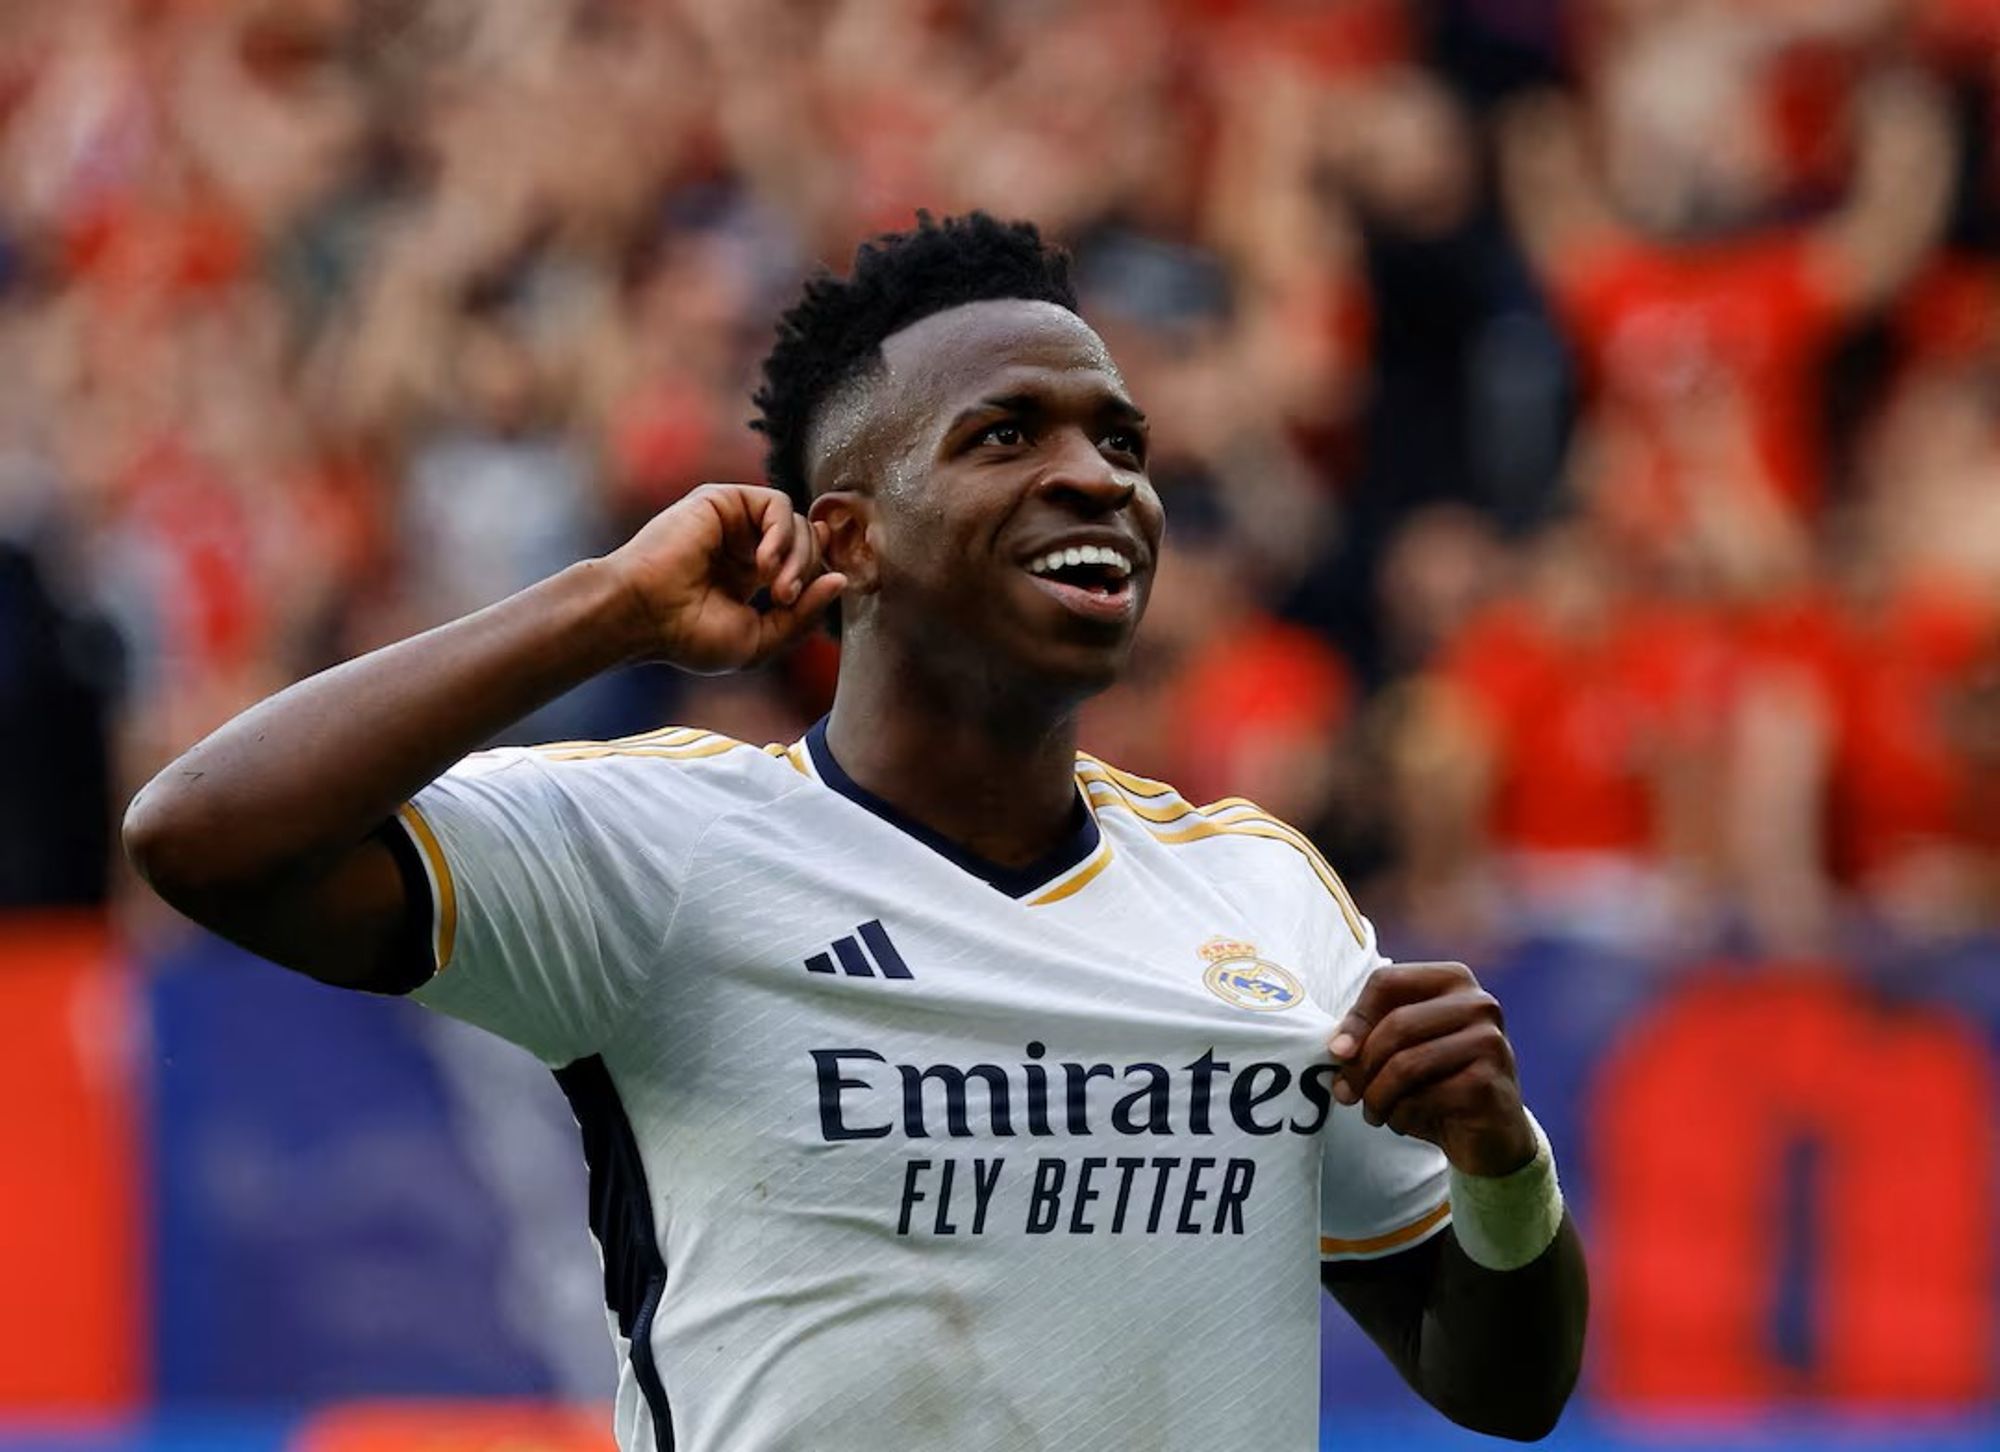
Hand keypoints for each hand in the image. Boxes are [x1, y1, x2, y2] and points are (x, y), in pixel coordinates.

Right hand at [603, 483, 846, 673]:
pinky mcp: (722, 500)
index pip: (805, 558)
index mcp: (749, 574)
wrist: (642, 616)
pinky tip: (764, 564)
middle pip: (807, 541)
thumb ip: (802, 615)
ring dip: (798, 557)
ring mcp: (733, 520)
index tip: (816, 593)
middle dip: (808, 571)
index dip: (821, 570)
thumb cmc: (689, 635)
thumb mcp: (760, 639)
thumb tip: (840, 580)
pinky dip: (782, 533)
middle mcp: (743, 544)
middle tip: (785, 600)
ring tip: (776, 589)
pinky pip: (777, 503)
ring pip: (797, 521)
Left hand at [1328, 962, 1534, 1178]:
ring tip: (1373, 1113)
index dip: (1355, 1018)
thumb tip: (1339, 1049)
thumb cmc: (1440, 1085)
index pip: (1387, 981)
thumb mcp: (1403, 1051)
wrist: (1491, 1136)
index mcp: (1453, 980)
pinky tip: (1403, 1122)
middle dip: (1361, 1066)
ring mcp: (1489, 1042)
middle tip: (1348, 1094)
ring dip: (1377, 1096)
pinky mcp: (1489, 1083)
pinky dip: (1401, 1117)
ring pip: (1406, 1064)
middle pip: (1396, 1024)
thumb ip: (1370, 1037)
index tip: (1338, 1052)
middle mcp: (1478, 1004)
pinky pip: (1424, 1098)